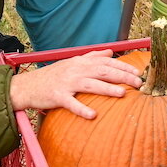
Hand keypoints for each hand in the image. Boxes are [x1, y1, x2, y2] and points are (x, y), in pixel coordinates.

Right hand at [9, 51, 141, 117]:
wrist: (28, 86)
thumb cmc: (53, 75)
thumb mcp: (73, 62)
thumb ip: (92, 56)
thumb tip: (110, 52)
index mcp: (81, 62)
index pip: (106, 62)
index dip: (123, 66)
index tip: (138, 72)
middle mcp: (76, 70)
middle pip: (102, 71)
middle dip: (122, 76)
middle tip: (138, 83)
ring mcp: (67, 83)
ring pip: (90, 84)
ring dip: (107, 88)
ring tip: (122, 93)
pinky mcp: (58, 96)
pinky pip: (71, 103)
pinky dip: (82, 109)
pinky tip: (93, 115)